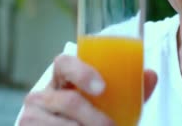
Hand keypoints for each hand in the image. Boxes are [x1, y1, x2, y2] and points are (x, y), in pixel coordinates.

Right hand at [18, 55, 157, 124]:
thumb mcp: (111, 106)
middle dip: (94, 118)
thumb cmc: (92, 121)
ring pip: (62, 125)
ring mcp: (30, 116)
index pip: (63, 62)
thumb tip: (151, 75)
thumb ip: (131, 92)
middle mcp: (42, 95)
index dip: (82, 71)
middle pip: (68, 101)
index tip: (102, 88)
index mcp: (62, 79)